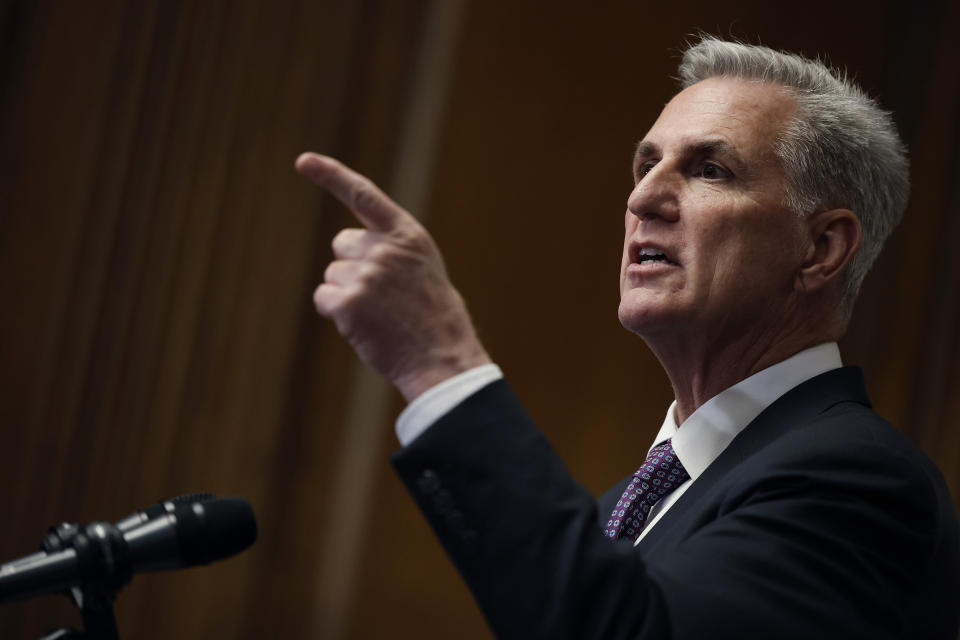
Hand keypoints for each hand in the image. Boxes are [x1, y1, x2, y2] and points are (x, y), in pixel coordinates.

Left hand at [295, 153, 491, 401]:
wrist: (442, 358)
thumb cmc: (435, 319)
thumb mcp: (424, 269)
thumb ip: (392, 249)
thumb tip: (347, 247)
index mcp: (408, 235)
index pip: (364, 194)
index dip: (330, 175)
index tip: (302, 161)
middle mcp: (385, 248)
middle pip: (342, 245)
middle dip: (353, 266)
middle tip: (383, 295)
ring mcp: (366, 274)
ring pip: (332, 275)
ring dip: (347, 294)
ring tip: (380, 314)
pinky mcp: (349, 302)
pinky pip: (324, 299)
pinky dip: (337, 313)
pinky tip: (364, 325)